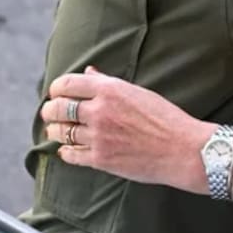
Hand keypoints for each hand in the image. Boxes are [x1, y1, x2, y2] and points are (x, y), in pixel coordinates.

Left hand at [41, 67, 208, 192]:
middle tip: (50, 112)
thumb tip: (89, 73)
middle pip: (59, 108)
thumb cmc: (165, 118)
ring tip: (55, 130)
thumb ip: (109, 83)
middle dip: (50, 110)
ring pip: (61, 132)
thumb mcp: (138, 92)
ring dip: (54, 130)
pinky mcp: (100, 159)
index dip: (57, 88)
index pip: (68, 84)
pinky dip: (65, 151)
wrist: (182, 149)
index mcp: (111, 89)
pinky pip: (71, 154)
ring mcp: (98, 136)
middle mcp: (100, 111)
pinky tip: (66, 149)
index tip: (56, 93)